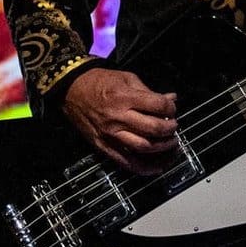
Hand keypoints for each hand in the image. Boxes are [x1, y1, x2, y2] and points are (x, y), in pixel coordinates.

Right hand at [62, 67, 178, 173]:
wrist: (71, 90)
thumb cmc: (99, 82)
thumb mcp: (126, 78)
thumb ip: (149, 91)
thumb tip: (171, 98)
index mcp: (125, 97)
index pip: (158, 105)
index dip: (171, 108)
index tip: (172, 108)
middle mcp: (119, 117)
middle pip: (154, 128)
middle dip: (170, 129)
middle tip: (174, 127)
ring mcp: (111, 134)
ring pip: (144, 147)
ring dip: (163, 148)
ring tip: (170, 143)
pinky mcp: (104, 146)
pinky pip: (127, 162)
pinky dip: (145, 168)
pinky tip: (158, 166)